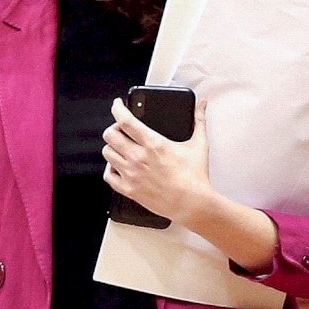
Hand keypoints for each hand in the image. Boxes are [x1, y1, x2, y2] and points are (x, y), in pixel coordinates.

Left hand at [103, 98, 213, 228]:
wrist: (192, 203)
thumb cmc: (195, 177)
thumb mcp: (199, 144)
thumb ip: (199, 121)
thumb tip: (202, 106)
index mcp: (154, 144)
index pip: (125, 120)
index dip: (117, 108)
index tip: (117, 105)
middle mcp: (138, 158)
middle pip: (110, 134)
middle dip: (114, 128)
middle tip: (121, 129)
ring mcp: (131, 174)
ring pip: (107, 153)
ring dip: (112, 147)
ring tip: (121, 147)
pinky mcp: (129, 189)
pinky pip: (108, 175)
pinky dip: (110, 168)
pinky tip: (119, 166)